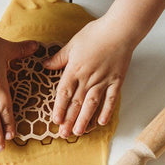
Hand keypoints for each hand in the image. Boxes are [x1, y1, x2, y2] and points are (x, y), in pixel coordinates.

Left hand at [43, 18, 133, 136]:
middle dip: (69, 119)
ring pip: (91, 104)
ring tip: (78, 132)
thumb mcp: (72, 44)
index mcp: (75, 69)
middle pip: (76, 103)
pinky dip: (106, 111)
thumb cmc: (96, 34)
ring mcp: (103, 81)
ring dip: (84, 119)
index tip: (55, 120)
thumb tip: (44, 65)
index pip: (64, 93)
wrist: (120, 30)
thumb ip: (59, 58)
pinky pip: (111, 100)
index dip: (59, 108)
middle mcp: (88, 78)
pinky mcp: (116, 81)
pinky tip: (101, 122)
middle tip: (64, 134)